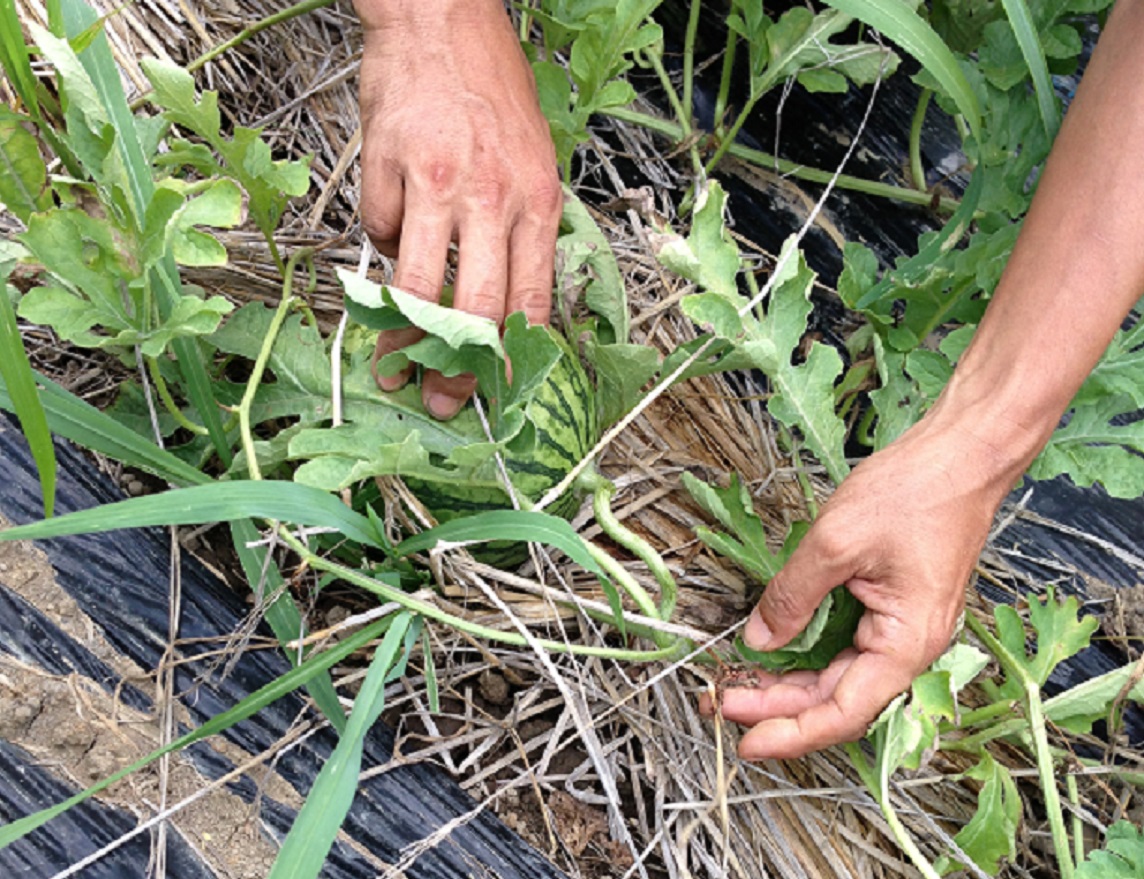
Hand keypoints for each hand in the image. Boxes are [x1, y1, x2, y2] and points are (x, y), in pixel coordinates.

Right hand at [355, 0, 561, 418]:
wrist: (441, 16)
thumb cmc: (490, 88)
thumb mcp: (535, 160)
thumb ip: (522, 230)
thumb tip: (502, 303)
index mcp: (537, 201)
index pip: (531, 302)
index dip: (513, 359)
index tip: (500, 391)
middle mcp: (492, 197)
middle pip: (475, 310)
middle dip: (458, 370)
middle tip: (442, 400)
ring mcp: (436, 183)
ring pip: (415, 286)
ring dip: (401, 335)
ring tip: (393, 362)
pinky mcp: (386, 167)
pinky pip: (377, 231)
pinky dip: (380, 243)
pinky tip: (389, 230)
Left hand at [700, 404, 1024, 758]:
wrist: (961, 454)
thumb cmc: (919, 491)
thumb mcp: (836, 541)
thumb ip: (792, 595)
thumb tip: (757, 639)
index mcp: (907, 643)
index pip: (844, 712)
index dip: (792, 732)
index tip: (748, 741)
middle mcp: (908, 645)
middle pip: (835, 698)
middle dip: (776, 705)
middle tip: (721, 701)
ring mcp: (899, 627)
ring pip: (836, 674)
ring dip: (787, 681)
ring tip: (736, 679)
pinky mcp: (889, 606)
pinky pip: (843, 644)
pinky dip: (804, 650)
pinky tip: (771, 647)